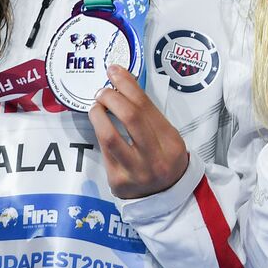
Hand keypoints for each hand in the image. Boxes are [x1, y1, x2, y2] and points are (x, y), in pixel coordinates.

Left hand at [90, 66, 189, 198]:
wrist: (165, 195)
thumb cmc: (164, 159)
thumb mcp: (166, 135)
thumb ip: (147, 114)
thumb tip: (123, 85)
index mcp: (171, 143)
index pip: (146, 106)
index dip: (127, 85)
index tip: (115, 72)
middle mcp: (155, 158)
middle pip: (130, 117)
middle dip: (112, 97)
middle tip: (103, 91)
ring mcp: (135, 171)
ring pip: (109, 136)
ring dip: (98, 114)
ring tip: (96, 107)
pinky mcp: (117, 181)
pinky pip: (104, 151)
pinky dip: (100, 132)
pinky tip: (100, 125)